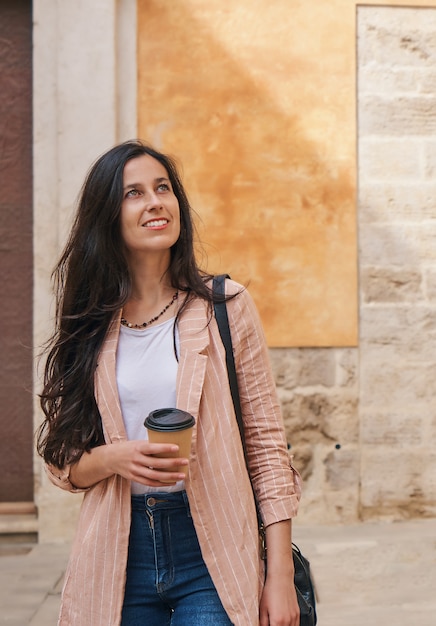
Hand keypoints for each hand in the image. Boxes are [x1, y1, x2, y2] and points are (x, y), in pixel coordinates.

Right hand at [69, 440, 188, 487]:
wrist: (110, 458)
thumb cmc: (128, 448)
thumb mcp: (138, 443)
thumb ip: (151, 446)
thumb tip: (170, 446)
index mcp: (138, 448)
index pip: (152, 448)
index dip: (164, 448)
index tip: (177, 448)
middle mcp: (136, 460)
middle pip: (156, 464)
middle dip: (172, 464)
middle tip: (185, 462)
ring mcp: (135, 470)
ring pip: (154, 476)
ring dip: (170, 476)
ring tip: (182, 475)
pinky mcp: (135, 478)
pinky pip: (150, 483)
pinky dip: (162, 483)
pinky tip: (172, 482)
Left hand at [259, 571, 299, 625]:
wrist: (281, 577)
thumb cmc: (271, 590)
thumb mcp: (262, 608)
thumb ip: (263, 622)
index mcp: (278, 621)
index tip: (268, 625)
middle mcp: (288, 621)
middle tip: (272, 623)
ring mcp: (294, 617)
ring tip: (277, 623)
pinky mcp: (297, 613)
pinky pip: (296, 625)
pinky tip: (285, 623)